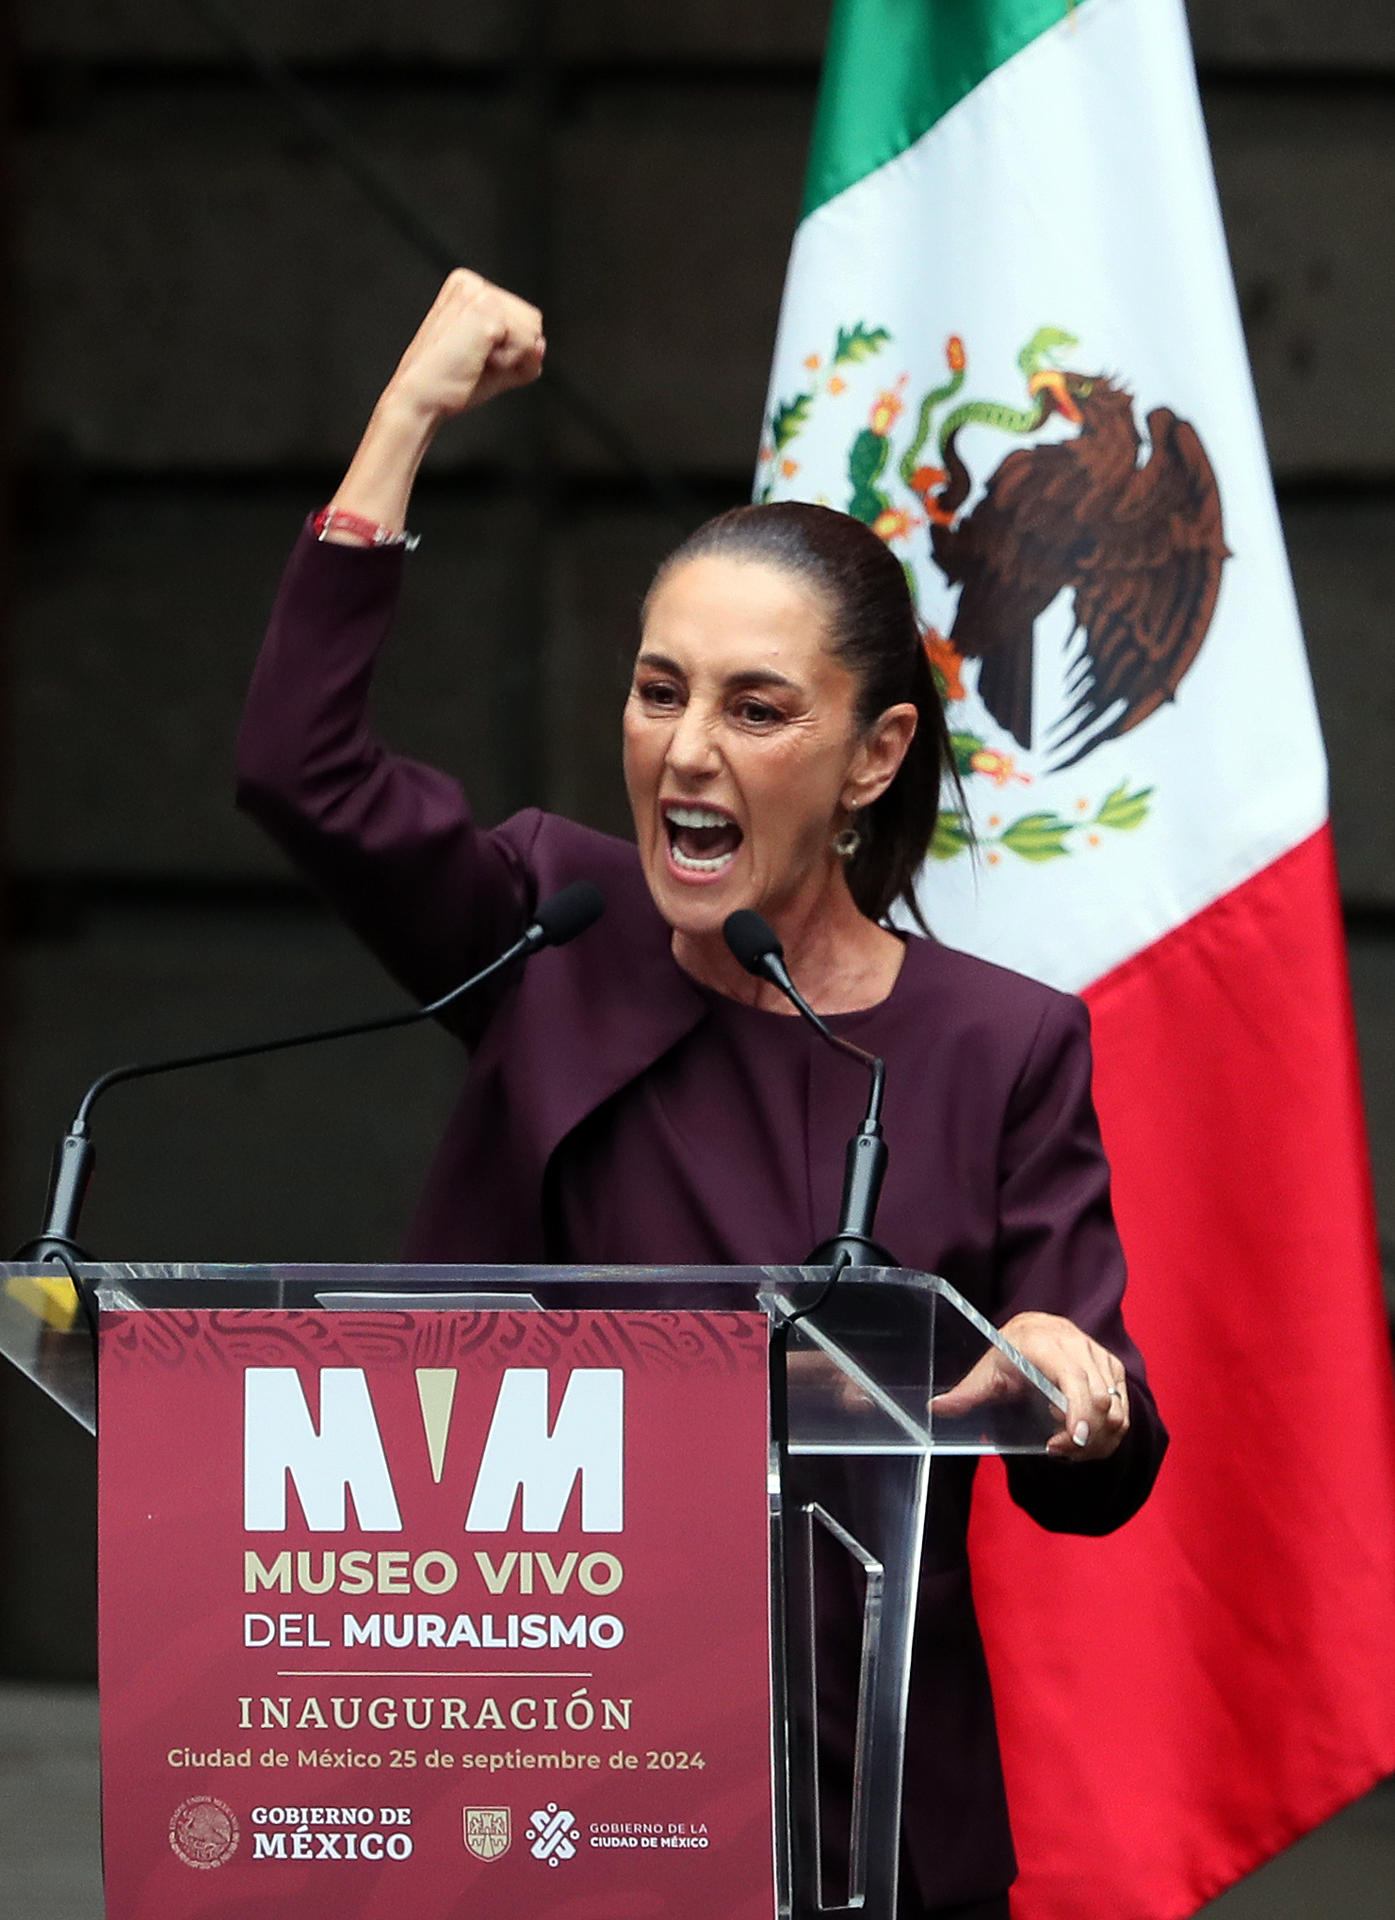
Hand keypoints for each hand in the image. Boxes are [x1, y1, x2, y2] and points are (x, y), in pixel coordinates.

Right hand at [382, 269, 544, 423]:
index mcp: (468, 289)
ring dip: (510, 358)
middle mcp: (472, 283)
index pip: (523, 318)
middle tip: (473, 361)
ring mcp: (478, 294)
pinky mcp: (486, 310)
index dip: (509, 350)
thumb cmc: (451, 384)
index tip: (473, 357)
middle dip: (513, 352)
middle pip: (533, 321)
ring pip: (533, 331)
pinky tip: (477, 361)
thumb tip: (541, 344)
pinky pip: (528, 343)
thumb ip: (524, 354)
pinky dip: (509, 362)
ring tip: (474, 360)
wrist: (421, 399)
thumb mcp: (496, 367)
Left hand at [932, 1311, 1129, 1461]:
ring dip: (1098, 1438)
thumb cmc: (1010, 1351)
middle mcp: (1077, 1345)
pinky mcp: (1113, 1370)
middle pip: (1099, 1399)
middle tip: (1058, 1450)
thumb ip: (967, 1392)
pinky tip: (1082, 1439)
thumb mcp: (987, 1370)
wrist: (1038, 1326)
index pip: (1073, 1378)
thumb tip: (936, 1408)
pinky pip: (1123, 1409)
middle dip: (1084, 1435)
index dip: (1078, 1411)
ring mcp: (1099, 1357)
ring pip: (1115, 1408)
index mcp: (1045, 1343)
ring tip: (1068, 1448)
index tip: (1073, 1440)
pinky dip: (1109, 1433)